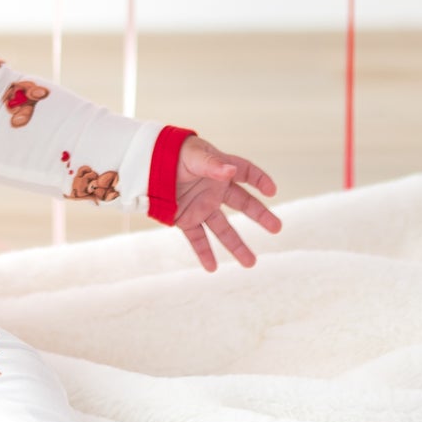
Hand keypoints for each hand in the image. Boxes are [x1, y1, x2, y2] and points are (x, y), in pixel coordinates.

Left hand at [173, 137, 280, 271]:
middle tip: (277, 228)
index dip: (260, 180)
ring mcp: (201, 206)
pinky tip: (212, 268)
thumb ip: (212, 165)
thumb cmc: (170, 153)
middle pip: (242, 203)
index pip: (246, 172)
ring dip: (236, 246)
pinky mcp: (185, 219)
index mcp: (219, 169)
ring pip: (223, 228)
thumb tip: (230, 171)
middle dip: (260, 215)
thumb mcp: (193, 155)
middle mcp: (214, 190)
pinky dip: (204, 253)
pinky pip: (197, 238)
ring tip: (251, 263)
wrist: (144, 165)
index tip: (271, 190)